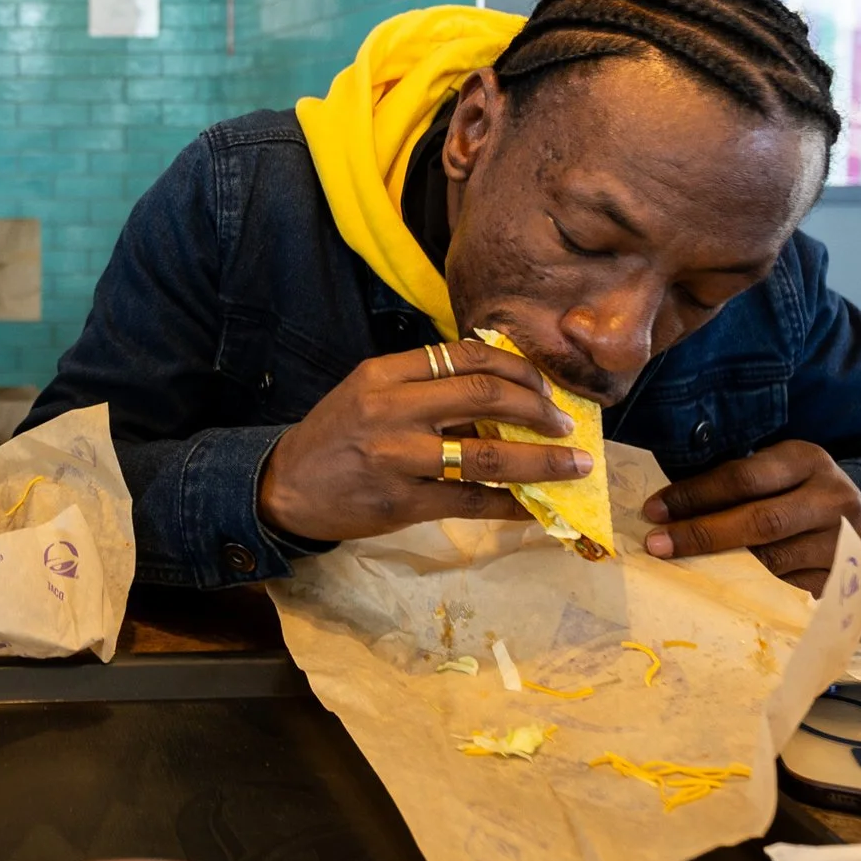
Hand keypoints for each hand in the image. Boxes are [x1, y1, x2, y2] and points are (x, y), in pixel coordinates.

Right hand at [256, 337, 589, 542]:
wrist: (286, 487)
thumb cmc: (337, 437)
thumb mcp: (369, 393)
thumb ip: (424, 386)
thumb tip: (503, 394)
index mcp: (384, 373)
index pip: (463, 355)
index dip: (515, 367)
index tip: (543, 386)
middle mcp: (391, 408)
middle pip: (482, 394)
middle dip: (537, 408)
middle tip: (565, 424)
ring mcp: (397, 457)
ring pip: (486, 452)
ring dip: (541, 460)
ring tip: (574, 464)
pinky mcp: (402, 502)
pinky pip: (471, 501)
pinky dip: (512, 503)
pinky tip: (538, 506)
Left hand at [640, 440, 860, 594]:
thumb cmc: (797, 495)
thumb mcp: (777, 473)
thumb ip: (735, 485)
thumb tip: (668, 509)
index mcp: (806, 460)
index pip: (743, 477)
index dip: (695, 494)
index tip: (654, 510)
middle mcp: (832, 498)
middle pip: (760, 520)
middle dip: (702, 534)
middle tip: (657, 545)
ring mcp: (843, 542)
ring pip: (773, 561)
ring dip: (721, 567)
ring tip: (680, 570)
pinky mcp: (844, 580)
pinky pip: (788, 590)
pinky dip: (751, 592)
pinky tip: (721, 592)